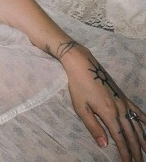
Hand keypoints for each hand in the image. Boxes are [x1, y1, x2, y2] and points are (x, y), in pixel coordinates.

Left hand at [63, 44, 145, 160]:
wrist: (83, 65)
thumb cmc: (78, 86)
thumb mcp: (81, 108)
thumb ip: (93, 127)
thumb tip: (104, 145)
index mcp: (108, 114)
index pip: (120, 138)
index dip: (125, 152)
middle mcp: (120, 109)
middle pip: (130, 134)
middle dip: (136, 150)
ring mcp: (123, 102)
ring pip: (136, 125)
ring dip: (142, 139)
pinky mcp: (123, 96)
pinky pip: (137, 111)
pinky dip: (144, 121)